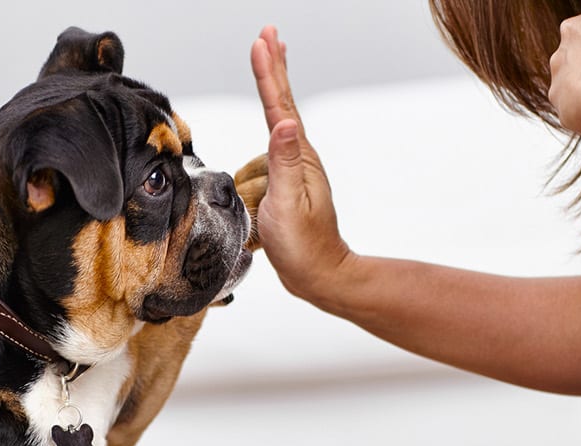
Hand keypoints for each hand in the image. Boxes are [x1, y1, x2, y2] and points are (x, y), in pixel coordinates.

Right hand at [249, 26, 352, 302]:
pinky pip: (275, 142)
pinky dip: (271, 120)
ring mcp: (294, 168)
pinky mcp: (287, 181)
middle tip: (269, 34)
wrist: (319, 275)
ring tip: (269, 61)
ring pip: (279, 118)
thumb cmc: (303, 246)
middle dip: (274, 67)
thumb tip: (284, 123)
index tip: (261, 42)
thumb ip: (285, 163)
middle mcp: (298, 157)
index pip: (279, 107)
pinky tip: (271, 121)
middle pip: (282, 103)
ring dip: (272, 87)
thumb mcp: (288, 204)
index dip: (268, 73)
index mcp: (298, 157)